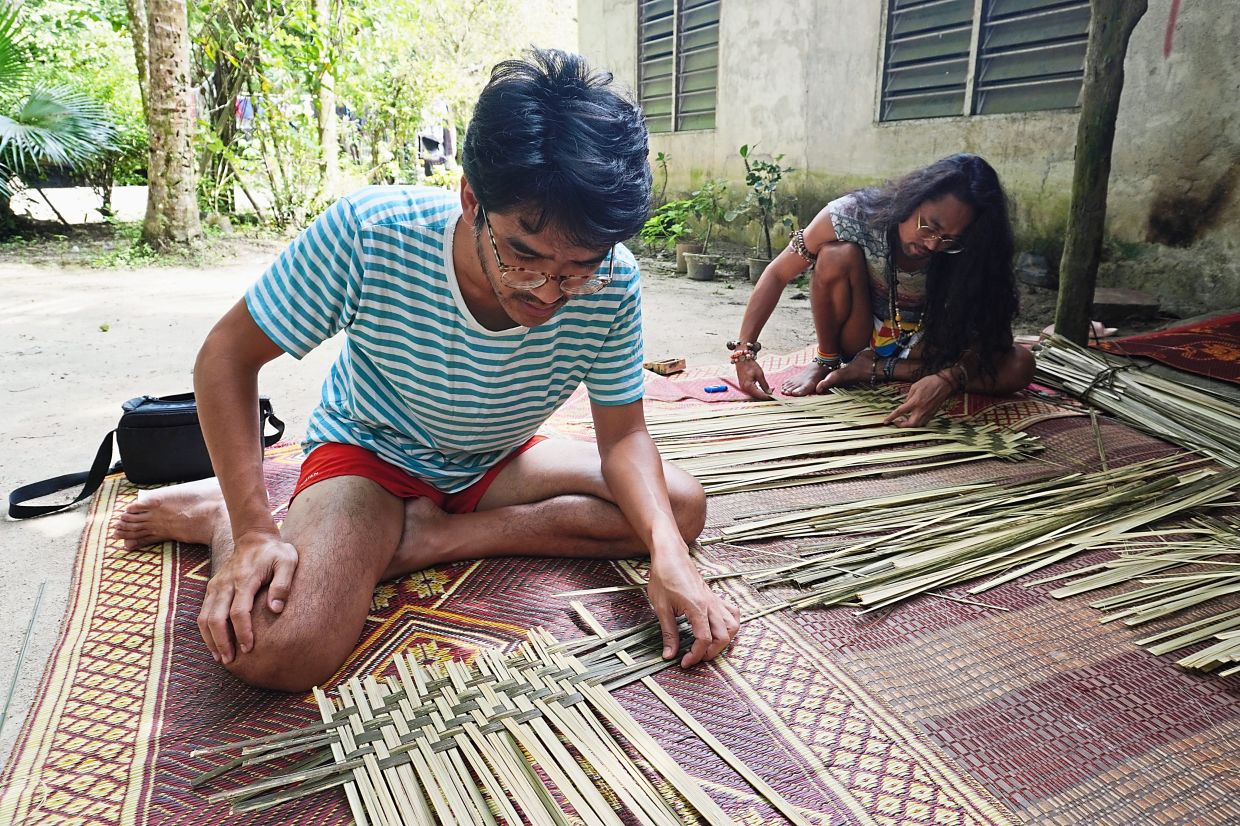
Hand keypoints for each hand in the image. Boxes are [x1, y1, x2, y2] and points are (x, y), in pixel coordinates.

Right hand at [198, 529, 297, 663]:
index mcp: (245, 578)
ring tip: (221, 658)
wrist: (254, 537)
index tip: (249, 648)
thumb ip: (283, 584)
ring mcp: (216, 586)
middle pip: (216, 618)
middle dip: (222, 642)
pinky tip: (215, 644)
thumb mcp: (288, 561)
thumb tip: (276, 610)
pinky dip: (206, 631)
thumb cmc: (275, 552)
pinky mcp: (212, 588)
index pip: (239, 611)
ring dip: (211, 640)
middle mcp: (226, 583)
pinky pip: (203, 613)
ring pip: (204, 618)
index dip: (242, 632)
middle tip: (231, 660)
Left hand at [647, 553, 739, 666]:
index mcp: (697, 607)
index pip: (704, 639)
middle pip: (723, 636)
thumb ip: (669, 633)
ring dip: (723, 641)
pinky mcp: (714, 597)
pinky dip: (730, 625)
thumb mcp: (661, 607)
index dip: (696, 655)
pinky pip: (732, 613)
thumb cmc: (664, 576)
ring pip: (732, 626)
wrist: (670, 555)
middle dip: (711, 652)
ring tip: (708, 647)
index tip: (685, 662)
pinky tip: (719, 629)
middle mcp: (710, 604)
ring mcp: (715, 600)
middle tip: (696, 657)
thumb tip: (669, 655)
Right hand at [736, 359, 772, 399]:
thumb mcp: (760, 375)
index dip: (768, 397)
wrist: (742, 360)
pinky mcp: (744, 387)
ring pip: (755, 395)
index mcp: (748, 386)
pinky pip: (752, 392)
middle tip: (772, 391)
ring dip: (762, 394)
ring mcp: (743, 388)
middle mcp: (744, 389)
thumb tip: (769, 392)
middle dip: (765, 395)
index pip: (760, 396)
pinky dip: (758, 391)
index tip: (774, 396)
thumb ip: (764, 385)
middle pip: (757, 397)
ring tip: (769, 390)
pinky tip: (763, 388)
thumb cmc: (749, 365)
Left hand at [883, 372, 953, 427]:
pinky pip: (923, 422)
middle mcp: (922, 410)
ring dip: (910, 425)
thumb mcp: (914, 387)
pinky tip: (914, 418)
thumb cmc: (930, 382)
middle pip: (911, 424)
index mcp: (915, 402)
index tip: (886, 421)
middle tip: (897, 422)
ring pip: (918, 425)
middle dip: (902, 425)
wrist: (945, 384)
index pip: (900, 412)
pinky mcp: (932, 413)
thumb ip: (908, 397)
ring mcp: (928, 413)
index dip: (891, 417)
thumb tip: (904, 405)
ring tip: (904, 420)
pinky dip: (917, 423)